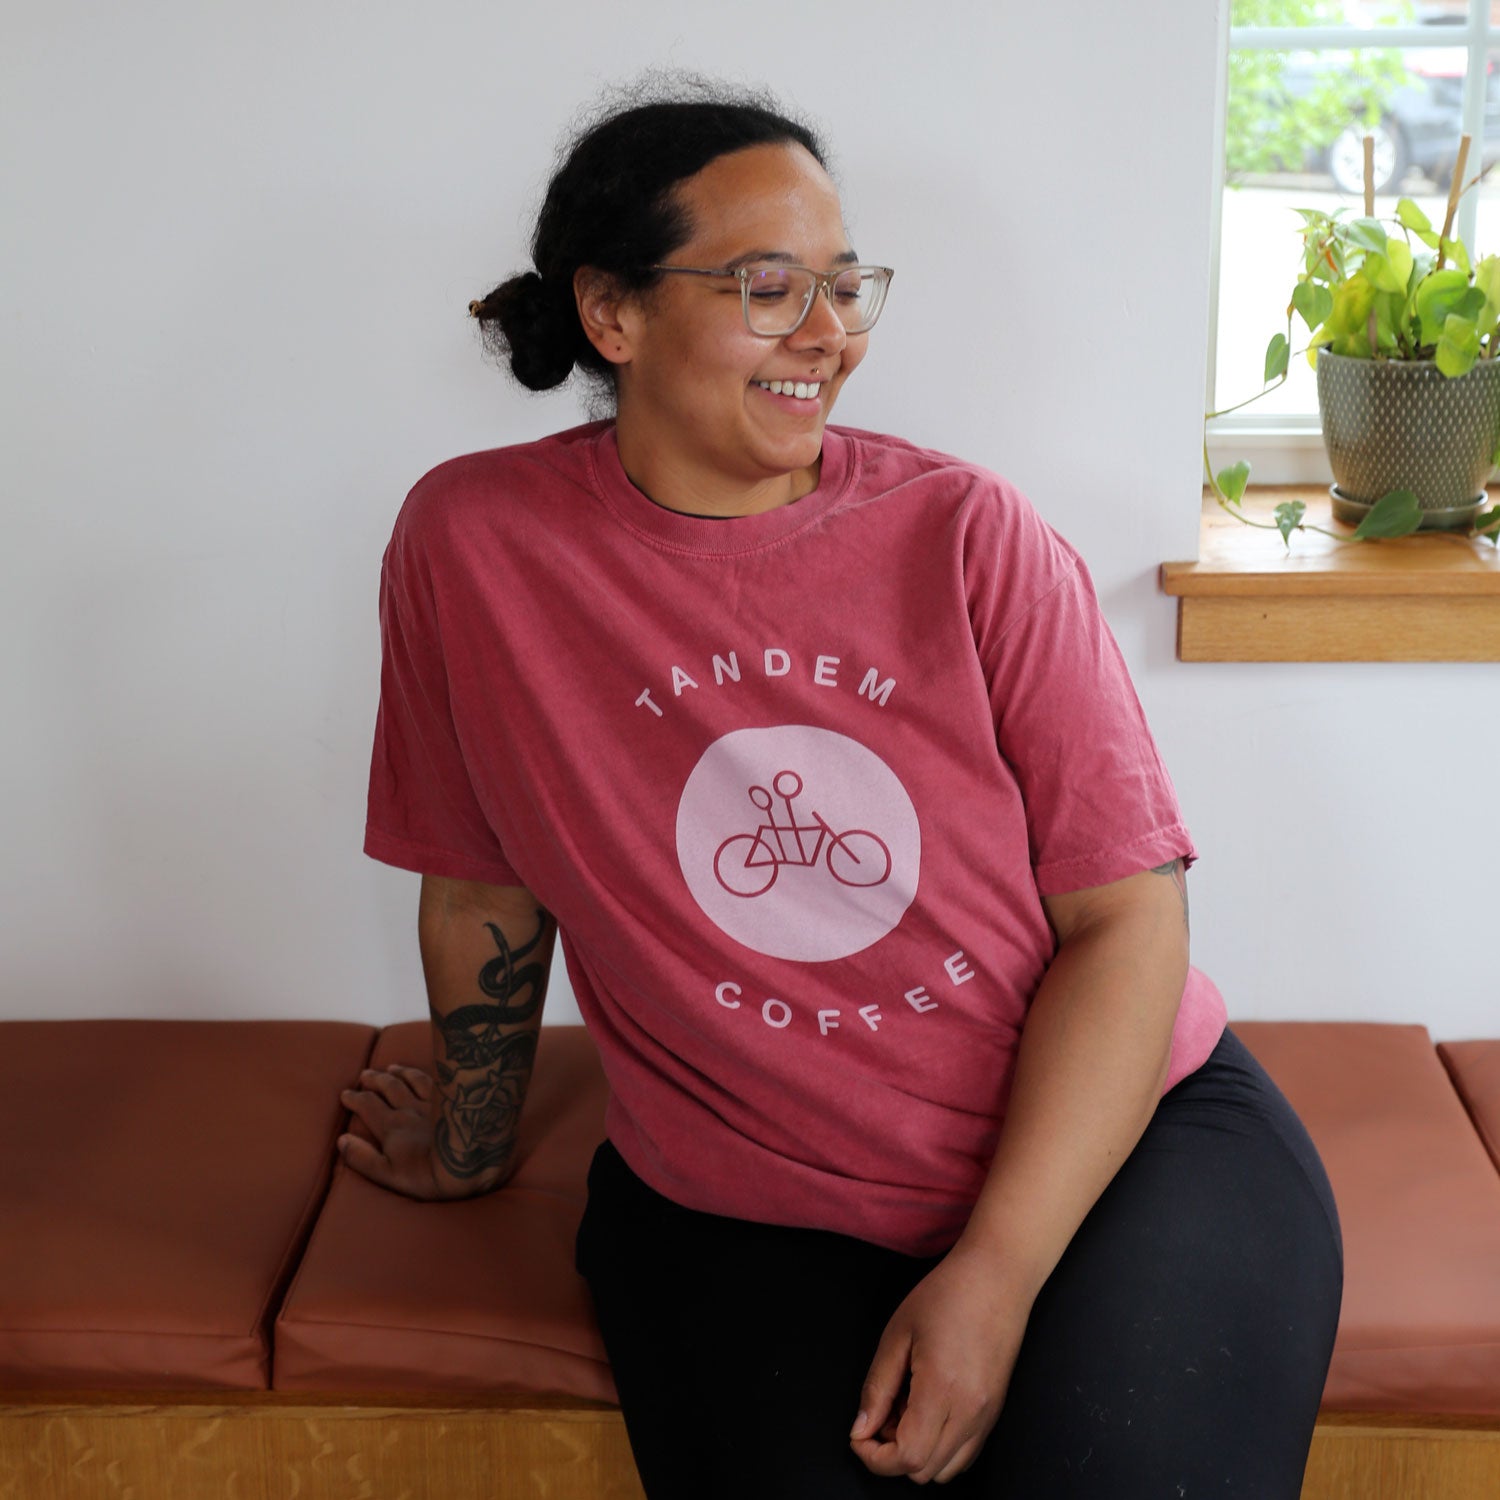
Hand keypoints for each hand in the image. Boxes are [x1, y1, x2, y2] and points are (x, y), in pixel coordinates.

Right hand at [338, 1063, 458, 1200]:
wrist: (469, 1160)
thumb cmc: (428, 1174)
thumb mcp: (388, 1174)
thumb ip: (362, 1158)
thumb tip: (341, 1140)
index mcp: (392, 1126)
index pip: (368, 1106)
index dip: (355, 1099)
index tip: (346, 1094)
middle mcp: (410, 1108)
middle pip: (388, 1087)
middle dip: (374, 1080)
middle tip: (364, 1075)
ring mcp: (433, 1102)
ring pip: (411, 1080)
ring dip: (398, 1073)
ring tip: (391, 1067)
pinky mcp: (455, 1100)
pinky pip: (435, 1080)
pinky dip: (424, 1073)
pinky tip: (424, 1072)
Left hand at [849, 1241, 1034, 1483]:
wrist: (996, 1277)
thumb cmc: (947, 1295)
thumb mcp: (897, 1334)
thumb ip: (877, 1387)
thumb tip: (861, 1429)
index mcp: (942, 1391)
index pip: (907, 1457)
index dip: (875, 1456)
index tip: (860, 1434)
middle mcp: (970, 1413)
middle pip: (924, 1470)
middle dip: (892, 1452)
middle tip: (882, 1410)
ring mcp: (987, 1416)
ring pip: (946, 1469)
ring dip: (917, 1451)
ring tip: (906, 1407)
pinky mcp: (995, 1412)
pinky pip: (965, 1454)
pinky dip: (940, 1446)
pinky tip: (929, 1408)